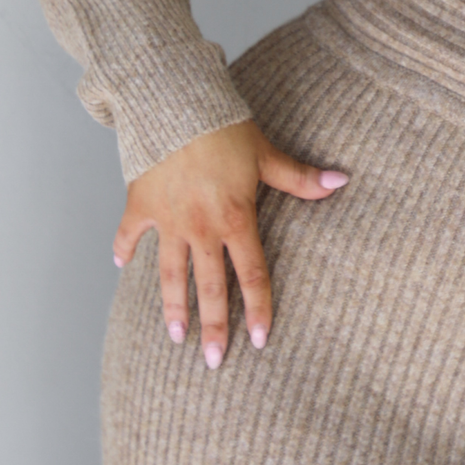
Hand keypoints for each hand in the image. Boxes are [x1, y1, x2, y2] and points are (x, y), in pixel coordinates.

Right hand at [112, 120, 349, 369]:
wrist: (175, 103)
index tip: (261, 340)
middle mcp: (201, 228)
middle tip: (215, 361)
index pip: (252, 275)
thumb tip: (342, 181)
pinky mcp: (140, 204)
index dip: (259, 308)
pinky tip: (122, 266)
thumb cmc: (225, 127)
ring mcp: (168, 220)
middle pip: (211, 287)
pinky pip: (130, 234)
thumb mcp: (266, 153)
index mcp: (236, 219)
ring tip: (176, 337)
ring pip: (170, 274)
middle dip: (214, 327)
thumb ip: (301, 177)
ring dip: (173, 307)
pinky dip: (123, 249)